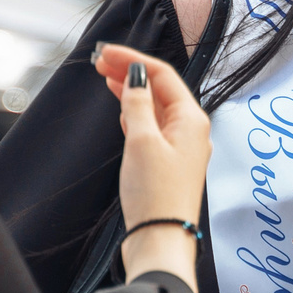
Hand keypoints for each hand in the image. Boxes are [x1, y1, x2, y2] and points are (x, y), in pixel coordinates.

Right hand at [95, 42, 209, 290]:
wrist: (160, 240)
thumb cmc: (155, 195)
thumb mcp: (141, 141)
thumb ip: (138, 104)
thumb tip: (137, 76)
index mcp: (192, 119)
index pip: (162, 74)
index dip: (132, 58)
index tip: (105, 51)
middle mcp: (191, 131)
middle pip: (160, 89)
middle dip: (131, 71)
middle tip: (100, 61)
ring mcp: (181, 148)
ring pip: (155, 108)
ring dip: (132, 90)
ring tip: (107, 77)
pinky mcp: (168, 164)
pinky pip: (153, 127)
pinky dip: (136, 113)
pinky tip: (124, 108)